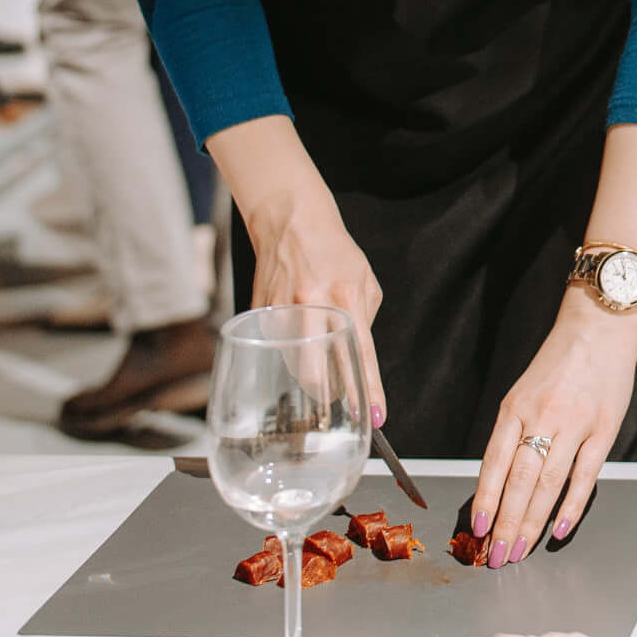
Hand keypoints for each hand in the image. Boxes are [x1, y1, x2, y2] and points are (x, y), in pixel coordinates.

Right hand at [242, 194, 386, 427]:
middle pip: (317, 371)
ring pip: (295, 366)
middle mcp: (312, 305)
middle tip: (337, 406)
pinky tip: (300, 348)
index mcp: (345, 295)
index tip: (375, 414)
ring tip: (320, 371)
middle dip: (327, 397)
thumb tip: (357, 356)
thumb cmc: (334, 251)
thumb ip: (364, 317)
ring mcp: (282, 310)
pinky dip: (292, 357)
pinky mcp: (261, 313)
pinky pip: (279, 350)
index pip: (361, 353)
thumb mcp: (364, 279)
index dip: (368, 388)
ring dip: (310, 377)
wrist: (292, 223)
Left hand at [471, 299, 636, 567]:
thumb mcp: (523, 391)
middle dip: (506, 523)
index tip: (478, 530)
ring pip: (548, 482)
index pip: (494, 463)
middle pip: (519, 480)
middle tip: (498, 556)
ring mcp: (574, 423)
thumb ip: (513, 432)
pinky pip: (585, 475)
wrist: (599, 326)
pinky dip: (572, 506)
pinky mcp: (604, 427)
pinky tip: (560, 529)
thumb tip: (499, 482)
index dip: (485, 500)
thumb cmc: (558, 362)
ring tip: (520, 549)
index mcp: (515, 408)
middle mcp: (541, 417)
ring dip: (532, 521)